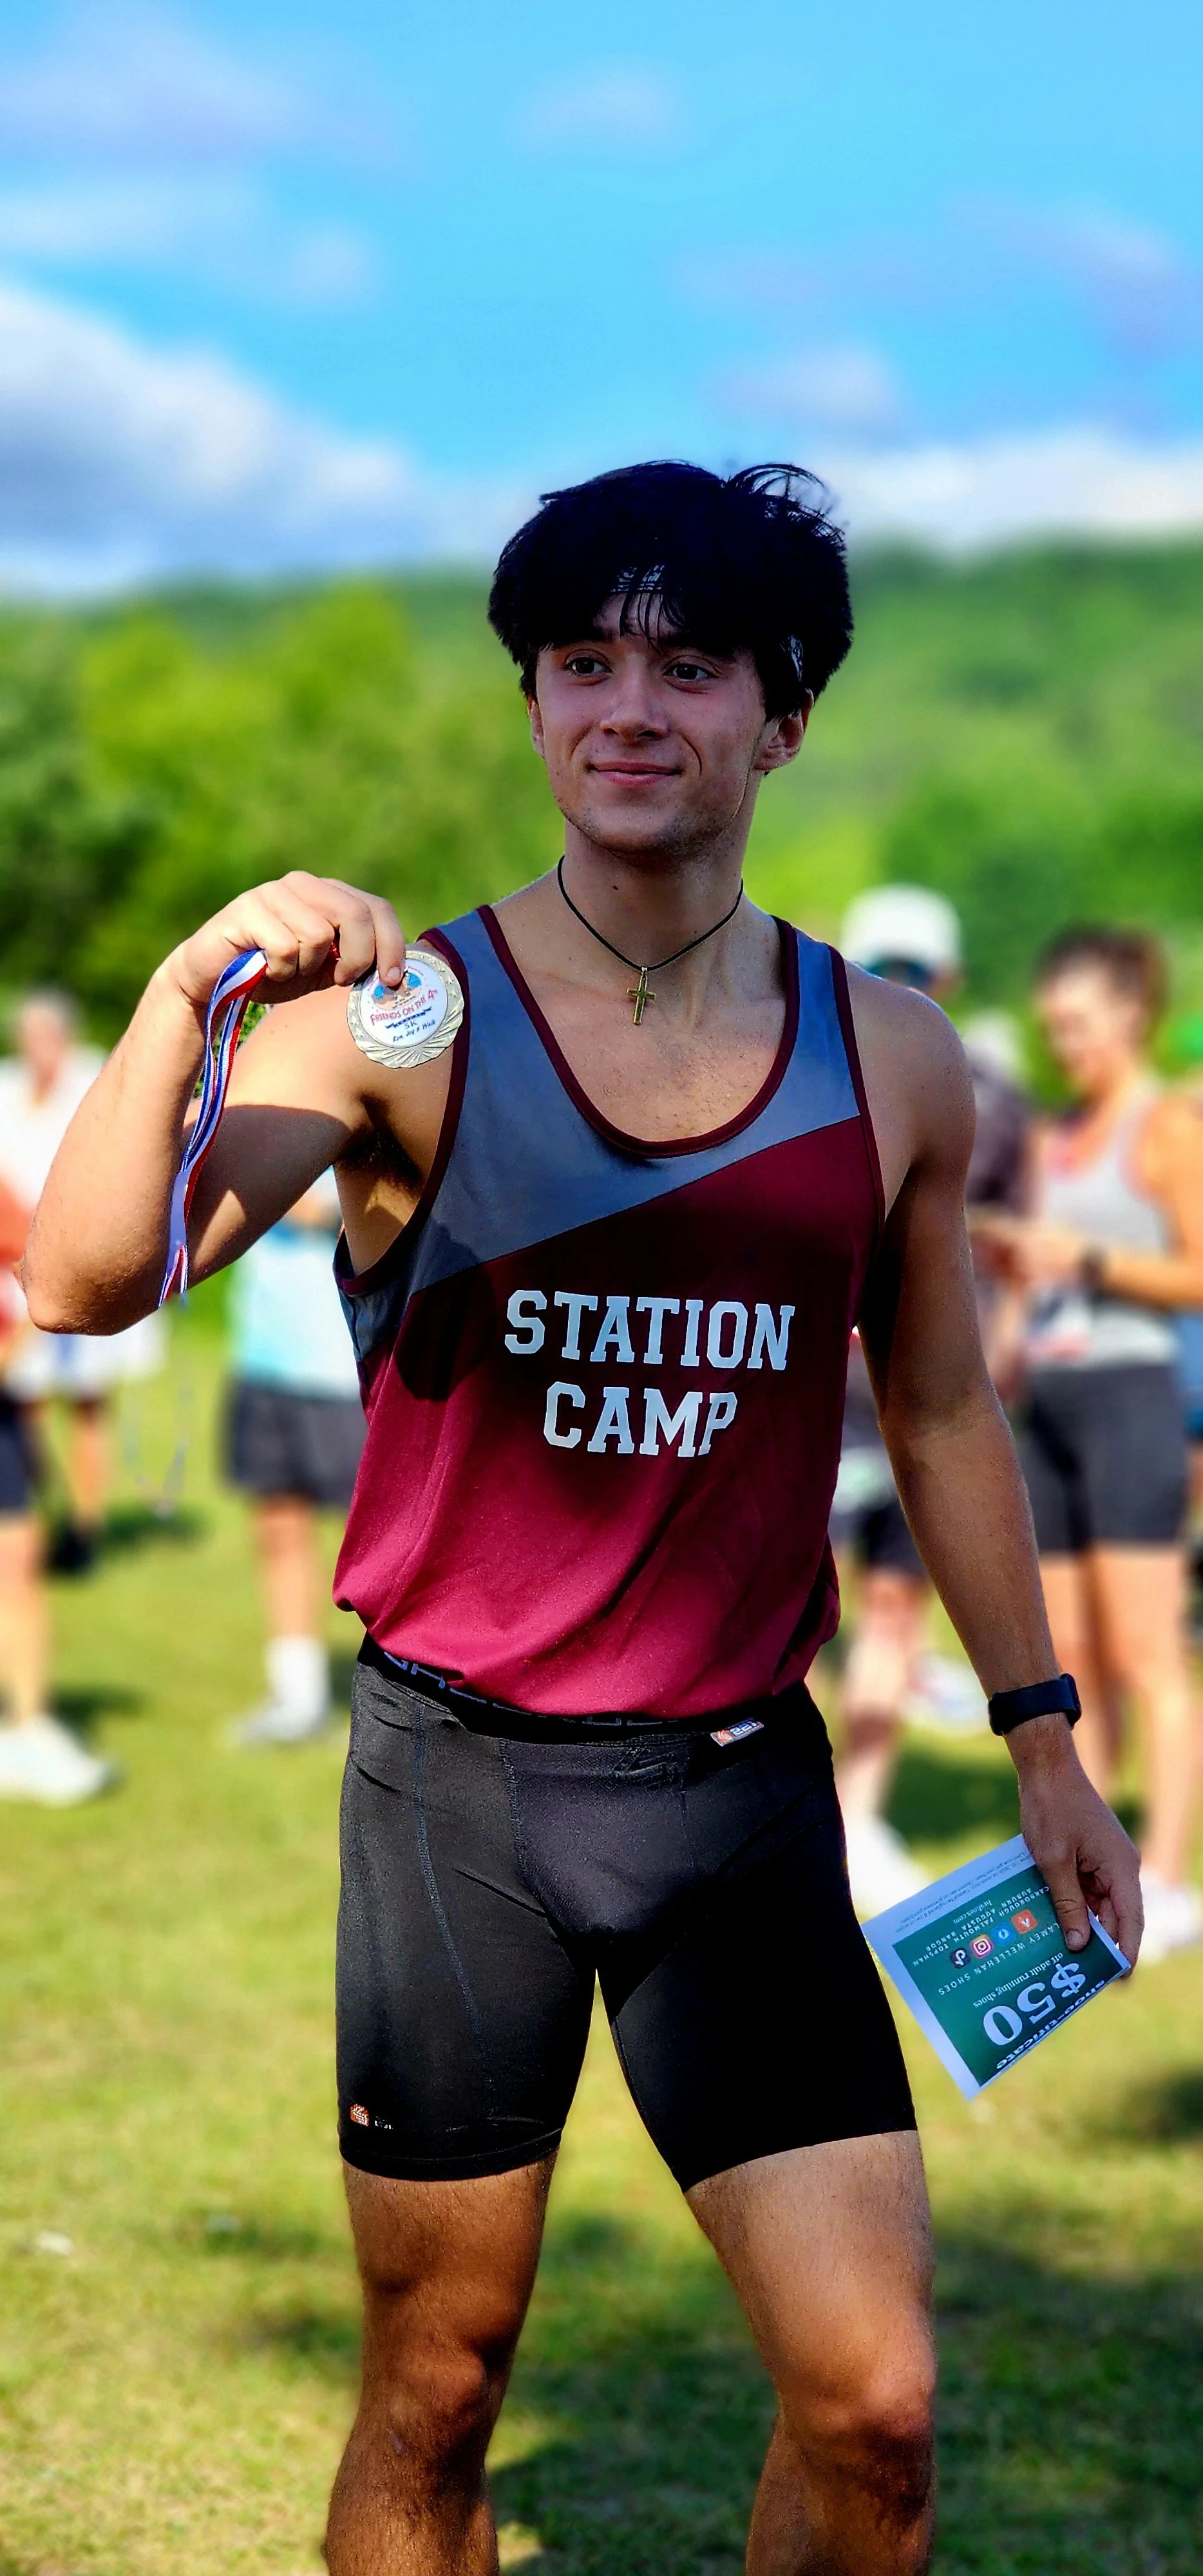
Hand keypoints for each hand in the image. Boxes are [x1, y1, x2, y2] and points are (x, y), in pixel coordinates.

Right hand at [164, 872, 405, 1017]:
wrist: (212, 978)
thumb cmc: (272, 974)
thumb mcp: (323, 970)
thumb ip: (354, 962)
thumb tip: (395, 975)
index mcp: (328, 894)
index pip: (377, 908)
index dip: (391, 945)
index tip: (391, 980)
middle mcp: (303, 884)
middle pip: (355, 914)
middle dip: (358, 957)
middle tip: (340, 980)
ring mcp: (274, 892)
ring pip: (318, 933)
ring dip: (307, 967)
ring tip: (286, 971)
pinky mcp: (247, 908)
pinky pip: (285, 947)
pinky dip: (280, 971)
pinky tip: (264, 970)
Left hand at [1011, 1718, 1141, 1965]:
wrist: (1046, 1768)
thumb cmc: (1051, 1808)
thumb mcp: (1054, 1861)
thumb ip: (1068, 1904)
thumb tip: (1080, 1945)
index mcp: (1122, 1868)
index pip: (1131, 1920)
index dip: (1125, 1953)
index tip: (1117, 1981)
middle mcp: (1121, 1867)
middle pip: (1118, 1917)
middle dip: (1102, 1947)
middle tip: (1083, 1980)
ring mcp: (1106, 1862)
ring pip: (1101, 1907)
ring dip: (1085, 1929)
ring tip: (1067, 1961)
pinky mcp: (1090, 1858)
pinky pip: (1087, 1892)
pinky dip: (1074, 1909)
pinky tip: (1057, 1929)